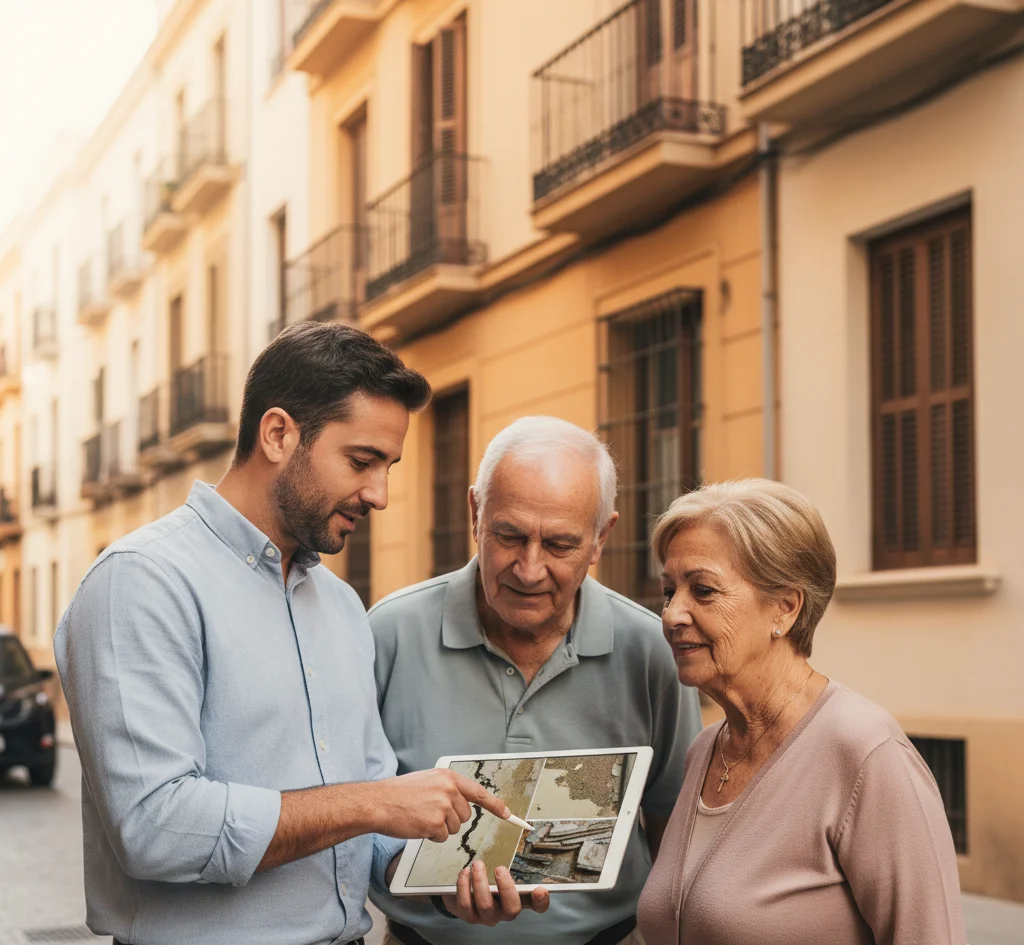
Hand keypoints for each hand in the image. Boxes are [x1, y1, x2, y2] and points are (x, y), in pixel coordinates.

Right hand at [370, 769, 510, 842]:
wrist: (378, 802)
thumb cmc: (399, 793)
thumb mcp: (427, 780)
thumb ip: (446, 788)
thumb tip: (462, 802)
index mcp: (448, 777)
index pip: (479, 792)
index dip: (495, 805)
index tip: (509, 814)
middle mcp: (449, 790)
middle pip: (465, 815)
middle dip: (451, 819)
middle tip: (430, 812)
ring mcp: (443, 807)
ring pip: (454, 828)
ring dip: (440, 828)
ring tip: (421, 816)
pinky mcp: (435, 824)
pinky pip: (441, 837)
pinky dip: (430, 836)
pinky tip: (417, 825)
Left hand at [443, 859, 549, 925]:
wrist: (464, 894)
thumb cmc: (489, 879)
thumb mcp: (502, 873)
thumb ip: (512, 863)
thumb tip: (516, 832)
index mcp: (518, 900)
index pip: (536, 906)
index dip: (541, 901)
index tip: (541, 889)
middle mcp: (504, 912)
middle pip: (511, 909)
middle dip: (506, 888)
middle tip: (500, 868)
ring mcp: (486, 916)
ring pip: (485, 906)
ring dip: (481, 883)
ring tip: (477, 864)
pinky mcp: (467, 915)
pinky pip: (465, 904)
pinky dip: (464, 886)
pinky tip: (465, 871)